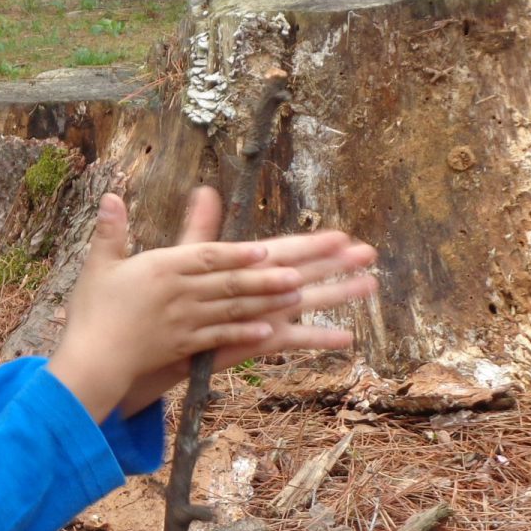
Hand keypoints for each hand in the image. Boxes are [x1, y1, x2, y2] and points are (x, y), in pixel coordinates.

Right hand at [49, 187, 305, 420]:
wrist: (90, 359)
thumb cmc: (92, 311)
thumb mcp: (98, 265)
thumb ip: (110, 231)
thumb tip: (110, 197)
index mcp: (160, 268)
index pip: (206, 256)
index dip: (236, 252)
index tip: (265, 248)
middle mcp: (178, 293)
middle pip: (228, 282)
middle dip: (265, 277)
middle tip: (299, 272)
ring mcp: (183, 321)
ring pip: (231, 308)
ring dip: (265, 301)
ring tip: (294, 294)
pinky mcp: (183, 346)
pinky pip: (218, 338)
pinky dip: (243, 334)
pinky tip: (266, 331)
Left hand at [108, 189, 377, 416]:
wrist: (159, 342)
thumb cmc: (173, 299)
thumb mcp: (189, 259)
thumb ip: (201, 228)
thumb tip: (205, 189)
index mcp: (247, 268)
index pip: (286, 249)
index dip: (313, 242)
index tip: (343, 234)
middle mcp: (262, 291)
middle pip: (306, 272)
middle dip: (338, 263)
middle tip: (371, 252)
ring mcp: (265, 316)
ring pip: (309, 302)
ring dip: (340, 294)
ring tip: (371, 285)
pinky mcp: (259, 341)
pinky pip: (294, 340)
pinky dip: (320, 339)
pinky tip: (348, 340)